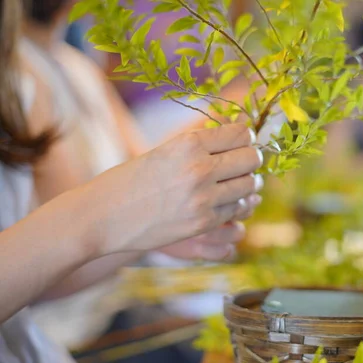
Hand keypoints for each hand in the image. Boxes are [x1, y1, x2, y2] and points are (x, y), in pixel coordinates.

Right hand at [86, 123, 262, 255]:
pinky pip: (236, 209)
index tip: (240, 143)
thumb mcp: (166, 151)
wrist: (103, 216)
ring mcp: (203, 198)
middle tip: (240, 165)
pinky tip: (220, 202)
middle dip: (250, 161)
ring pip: (249, 185)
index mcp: (189, 144)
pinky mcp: (203, 223)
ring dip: (246, 184)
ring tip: (232, 184)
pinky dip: (234, 205)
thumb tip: (241, 137)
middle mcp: (200, 168)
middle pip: (252, 159)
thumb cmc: (132, 180)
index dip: (246, 138)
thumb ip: (202, 146)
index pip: (242, 134)